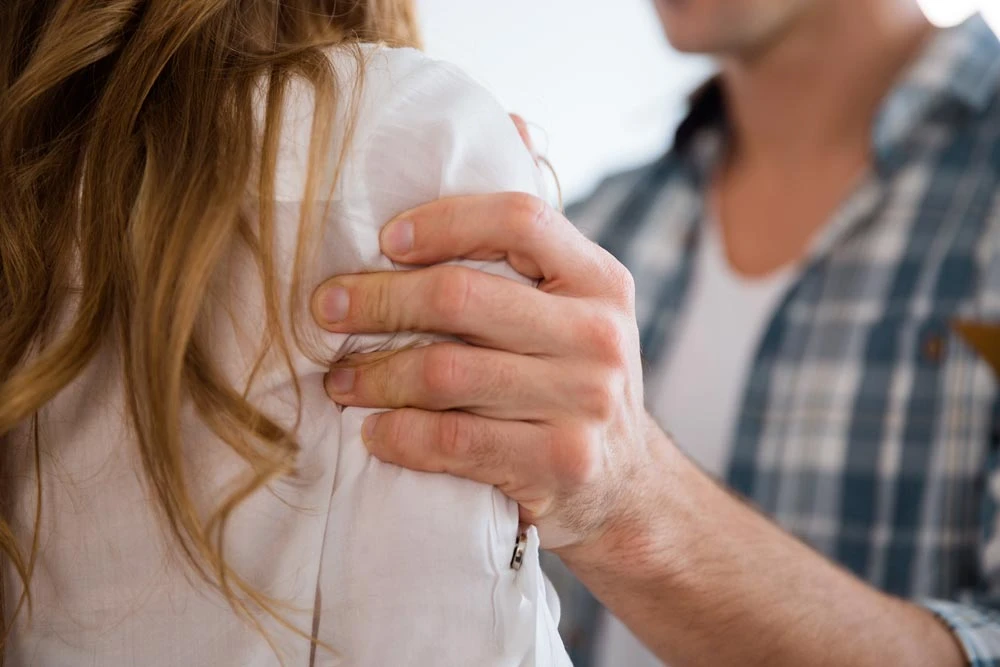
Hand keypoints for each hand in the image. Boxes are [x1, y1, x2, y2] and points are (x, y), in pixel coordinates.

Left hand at [311, 193, 657, 549]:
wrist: (627, 487)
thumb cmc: (575, 380)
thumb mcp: (579, 303)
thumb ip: (538, 235)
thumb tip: (517, 125)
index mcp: (599, 280)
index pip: (519, 217)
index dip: (442, 221)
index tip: (384, 241)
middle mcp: (599, 335)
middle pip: (462, 297)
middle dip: (377, 301)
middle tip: (326, 309)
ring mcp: (584, 403)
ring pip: (445, 373)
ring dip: (373, 376)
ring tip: (338, 380)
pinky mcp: (559, 463)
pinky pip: (452, 441)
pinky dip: (399, 435)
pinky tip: (375, 431)